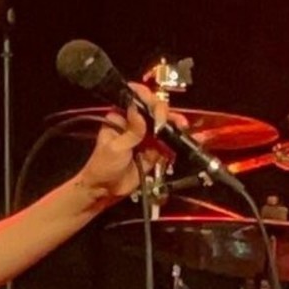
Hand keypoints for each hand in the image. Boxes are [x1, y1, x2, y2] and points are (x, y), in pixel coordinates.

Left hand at [76, 85, 184, 205]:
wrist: (106, 190)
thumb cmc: (103, 165)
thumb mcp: (116, 147)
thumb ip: (131, 131)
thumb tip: (138, 109)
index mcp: (119, 118)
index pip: (134, 100)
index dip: (145, 98)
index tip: (154, 104)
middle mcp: (134, 124)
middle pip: (152, 110)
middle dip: (163, 112)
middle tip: (166, 120)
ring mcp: (145, 137)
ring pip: (163, 125)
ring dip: (174, 123)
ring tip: (181, 126)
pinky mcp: (154, 151)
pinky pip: (167, 143)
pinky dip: (177, 140)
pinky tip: (185, 137)